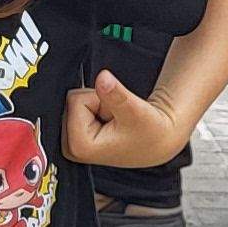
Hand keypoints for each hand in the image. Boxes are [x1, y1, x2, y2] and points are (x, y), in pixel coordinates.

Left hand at [61, 69, 188, 169]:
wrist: (157, 139)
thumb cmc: (150, 132)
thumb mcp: (136, 111)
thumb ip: (116, 94)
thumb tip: (102, 77)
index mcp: (79, 146)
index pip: (75, 100)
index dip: (98, 101)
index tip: (114, 116)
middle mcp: (70, 148)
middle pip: (72, 100)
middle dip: (96, 103)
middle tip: (115, 118)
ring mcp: (71, 144)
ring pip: (74, 103)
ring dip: (96, 106)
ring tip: (114, 121)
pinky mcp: (74, 138)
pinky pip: (77, 108)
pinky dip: (94, 110)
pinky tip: (108, 122)